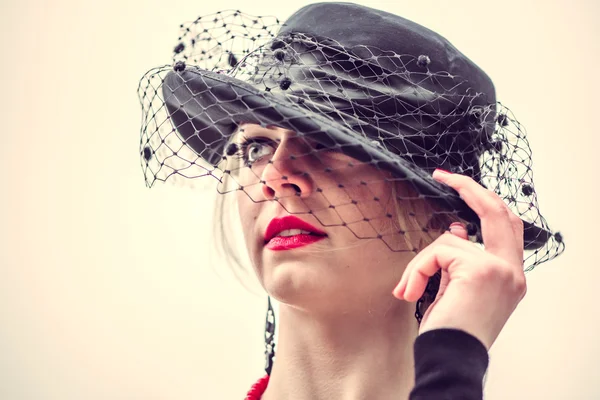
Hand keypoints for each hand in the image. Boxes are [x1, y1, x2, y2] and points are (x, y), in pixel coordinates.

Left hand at [392, 169, 526, 349]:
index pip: (507, 226)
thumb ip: (461, 259)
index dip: (486, 201)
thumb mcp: (458, 289)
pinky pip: (437, 252)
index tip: (460, 185)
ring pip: (449, 240)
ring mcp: (500, 269)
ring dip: (422, 263)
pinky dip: (417, 270)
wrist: (450, 358)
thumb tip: (454, 229)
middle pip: (498, 211)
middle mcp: (512, 271)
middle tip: (444, 176)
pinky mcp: (481, 270)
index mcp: (510, 275)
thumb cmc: (451, 331)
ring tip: (412, 288)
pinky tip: (413, 291)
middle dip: (469, 188)